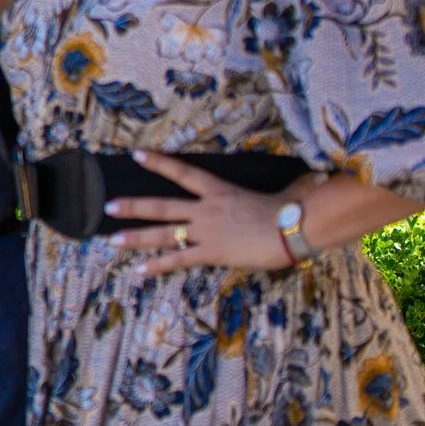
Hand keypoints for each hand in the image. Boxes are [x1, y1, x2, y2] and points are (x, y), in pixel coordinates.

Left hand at [104, 151, 295, 275]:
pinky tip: (140, 271)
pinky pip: (179, 260)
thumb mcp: (286, 193)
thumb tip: (317, 178)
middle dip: (133, 206)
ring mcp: (206, 231)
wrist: (293, 229)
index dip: (159, 163)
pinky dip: (158, 266)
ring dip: (135, 237)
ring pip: (163, 233)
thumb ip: (291, 187)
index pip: (183, 172)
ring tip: (111, 240)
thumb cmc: (293, 210)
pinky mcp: (211, 252)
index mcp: (220, 191)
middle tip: (107, 206)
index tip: (136, 154)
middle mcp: (206, 209)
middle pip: (161, 205)